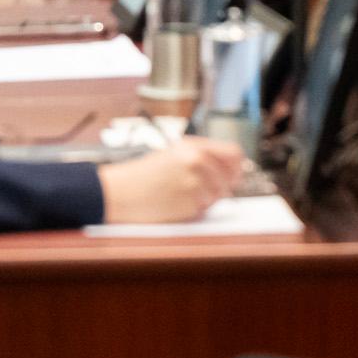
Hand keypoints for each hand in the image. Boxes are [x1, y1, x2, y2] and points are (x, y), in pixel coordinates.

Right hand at [97, 135, 245, 224]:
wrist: (119, 192)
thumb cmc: (145, 173)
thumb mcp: (174, 153)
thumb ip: (204, 156)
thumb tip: (234, 168)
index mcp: (195, 146)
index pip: (234, 154)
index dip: (237, 167)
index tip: (234, 175)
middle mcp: (197, 163)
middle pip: (229, 179)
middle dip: (221, 187)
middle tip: (202, 190)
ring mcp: (194, 184)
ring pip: (216, 197)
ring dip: (204, 200)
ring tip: (179, 195)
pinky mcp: (189, 205)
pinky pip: (202, 210)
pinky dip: (191, 210)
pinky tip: (172, 204)